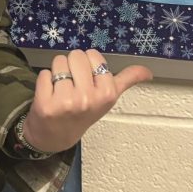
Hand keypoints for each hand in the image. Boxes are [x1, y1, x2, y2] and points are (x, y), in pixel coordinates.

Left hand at [20, 49, 151, 153]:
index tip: (87, 80)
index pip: (93, 54)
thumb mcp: (108, 98)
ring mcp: (67, 102)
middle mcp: (88, 98)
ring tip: (60, 89)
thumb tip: (148, 72)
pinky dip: (44, 81)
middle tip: (72, 85)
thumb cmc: (83, 113)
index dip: (88, 64)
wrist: (56, 137)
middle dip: (72, 66)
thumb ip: (127, 80)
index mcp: (107, 94)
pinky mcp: (46, 104)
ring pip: (59, 62)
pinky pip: (44, 73)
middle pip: (76, 55)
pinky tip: (49, 96)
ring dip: (57, 72)